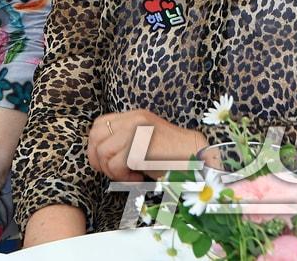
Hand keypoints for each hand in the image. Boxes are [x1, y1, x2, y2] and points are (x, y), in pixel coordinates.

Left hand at [86, 109, 208, 181]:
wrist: (200, 160)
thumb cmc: (175, 158)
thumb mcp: (146, 142)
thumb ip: (125, 141)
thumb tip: (99, 156)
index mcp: (134, 116)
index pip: (99, 125)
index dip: (95, 146)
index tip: (105, 163)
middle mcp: (133, 119)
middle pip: (96, 136)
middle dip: (99, 159)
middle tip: (116, 173)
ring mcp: (136, 132)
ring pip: (104, 153)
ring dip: (114, 172)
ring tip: (132, 177)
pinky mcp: (140, 148)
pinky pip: (116, 165)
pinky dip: (123, 178)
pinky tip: (138, 179)